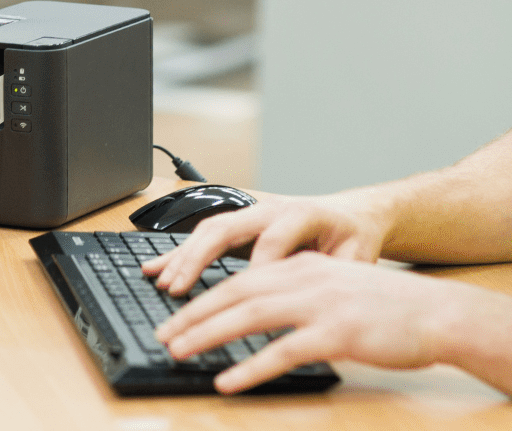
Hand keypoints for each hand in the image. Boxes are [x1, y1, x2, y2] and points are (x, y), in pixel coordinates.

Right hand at [141, 189, 392, 295]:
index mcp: (304, 213)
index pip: (275, 238)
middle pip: (227, 226)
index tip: (245, 297)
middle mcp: (271, 209)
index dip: (260, 265)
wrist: (353, 215)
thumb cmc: (354, 239)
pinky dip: (178, 252)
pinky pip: (204, 235)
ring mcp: (252, 214)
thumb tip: (318, 303)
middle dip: (199, 258)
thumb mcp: (356, 258)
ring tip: (161, 282)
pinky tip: (155, 267)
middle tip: (179, 288)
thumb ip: (337, 276)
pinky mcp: (241, 225)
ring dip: (182, 256)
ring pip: (209, 229)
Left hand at [156, 252, 471, 393]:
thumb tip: (258, 311)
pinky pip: (283, 351)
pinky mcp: (337, 334)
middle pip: (236, 292)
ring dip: (209, 335)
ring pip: (251, 315)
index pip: (241, 277)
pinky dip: (251, 367)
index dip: (204, 294)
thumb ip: (299, 293)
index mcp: (304, 267)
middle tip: (164, 334)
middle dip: (193, 313)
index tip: (175, 312)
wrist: (439, 314)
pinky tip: (229, 381)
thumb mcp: (337, 288)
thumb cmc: (389, 308)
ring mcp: (322, 305)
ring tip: (180, 352)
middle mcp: (307, 278)